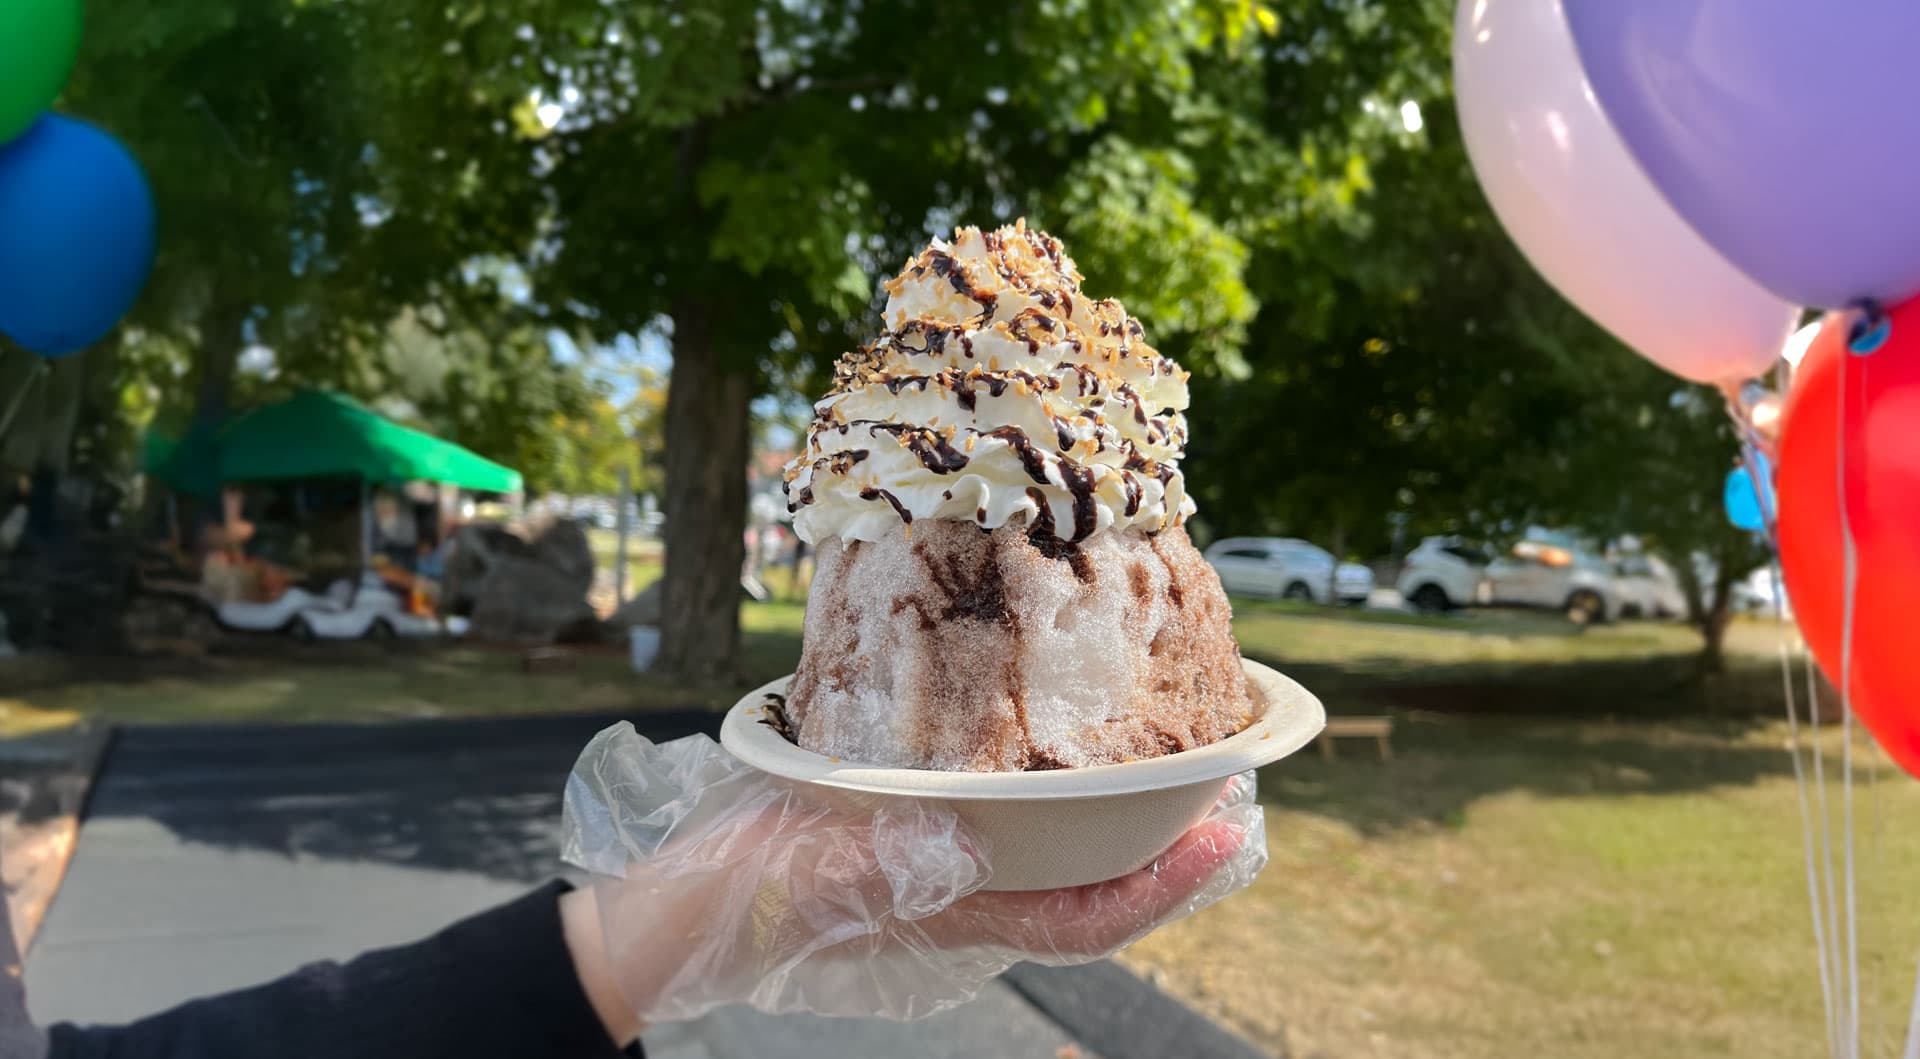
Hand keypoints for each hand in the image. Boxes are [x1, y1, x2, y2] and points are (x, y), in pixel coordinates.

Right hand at [559, 725, 1265, 1029]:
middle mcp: (964, 892)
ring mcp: (939, 863)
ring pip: (1055, 850)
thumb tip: (964, 844)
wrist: (668, 909)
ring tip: (1174, 757)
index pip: (1082, 920)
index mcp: (952, 911)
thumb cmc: (726, 903)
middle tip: (1233, 783)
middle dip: (1166, 848)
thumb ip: (870, 870)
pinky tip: (1054, 741)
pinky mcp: (906, 828)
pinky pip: (1002, 814)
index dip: (1161, 889)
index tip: (1224, 838)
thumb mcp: (793, 881)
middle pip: (1091, 883)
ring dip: (1119, 813)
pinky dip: (1047, 784)